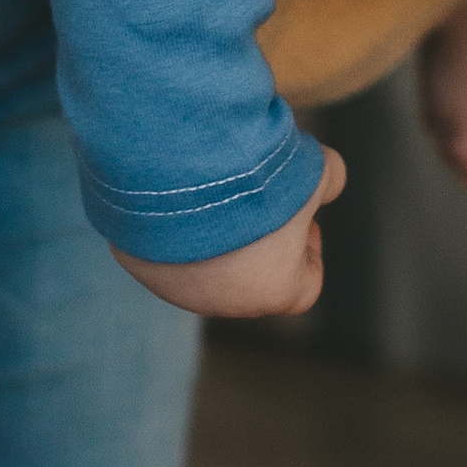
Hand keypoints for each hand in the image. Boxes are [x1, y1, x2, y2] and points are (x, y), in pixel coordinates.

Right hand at [112, 145, 345, 320]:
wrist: (178, 167)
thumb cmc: (256, 179)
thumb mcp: (313, 170)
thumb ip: (329, 180)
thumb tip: (329, 178)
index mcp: (272, 289)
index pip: (305, 287)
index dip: (310, 252)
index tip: (306, 220)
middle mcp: (222, 300)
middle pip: (251, 277)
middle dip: (260, 239)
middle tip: (260, 196)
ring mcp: (173, 285)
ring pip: (202, 265)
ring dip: (213, 233)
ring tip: (216, 183)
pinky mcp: (136, 260)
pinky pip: (161, 245)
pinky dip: (172, 221)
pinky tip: (179, 183)